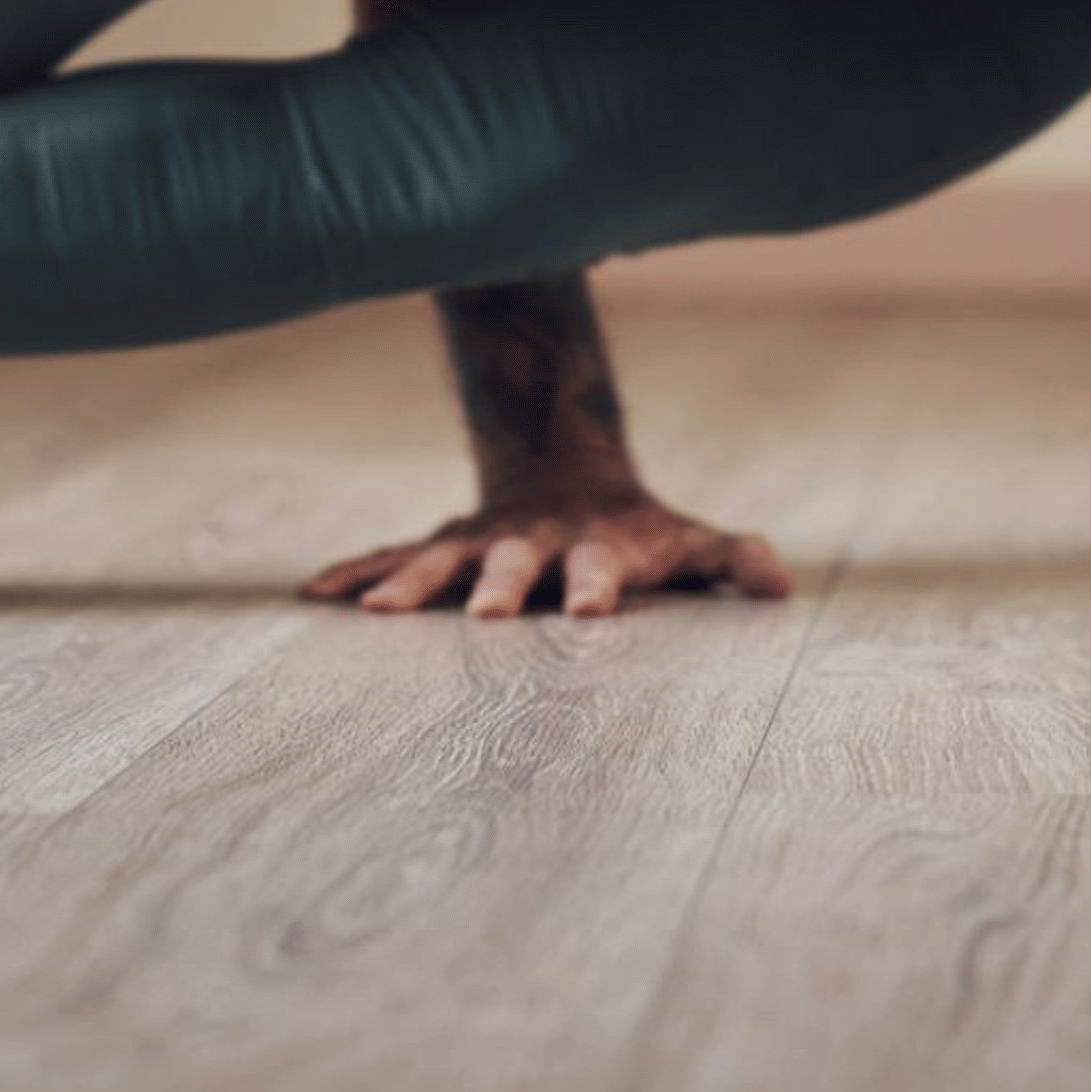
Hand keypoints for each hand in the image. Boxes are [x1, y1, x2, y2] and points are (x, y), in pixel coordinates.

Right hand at [297, 475, 793, 618]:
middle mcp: (531, 545)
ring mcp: (479, 545)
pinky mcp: (441, 548)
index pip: (600, 569)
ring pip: (439, 562)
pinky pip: (390, 558)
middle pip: (513, 566)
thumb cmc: (638, 532)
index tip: (590, 613)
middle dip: (498, 587)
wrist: (569, 476)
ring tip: (376, 614)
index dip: (597, 587)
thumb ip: (731, 558)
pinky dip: (353, 573)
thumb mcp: (689, 542)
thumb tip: (779, 585)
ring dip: (409, 585)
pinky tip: (310, 594)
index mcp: (595, 548)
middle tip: (485, 615)